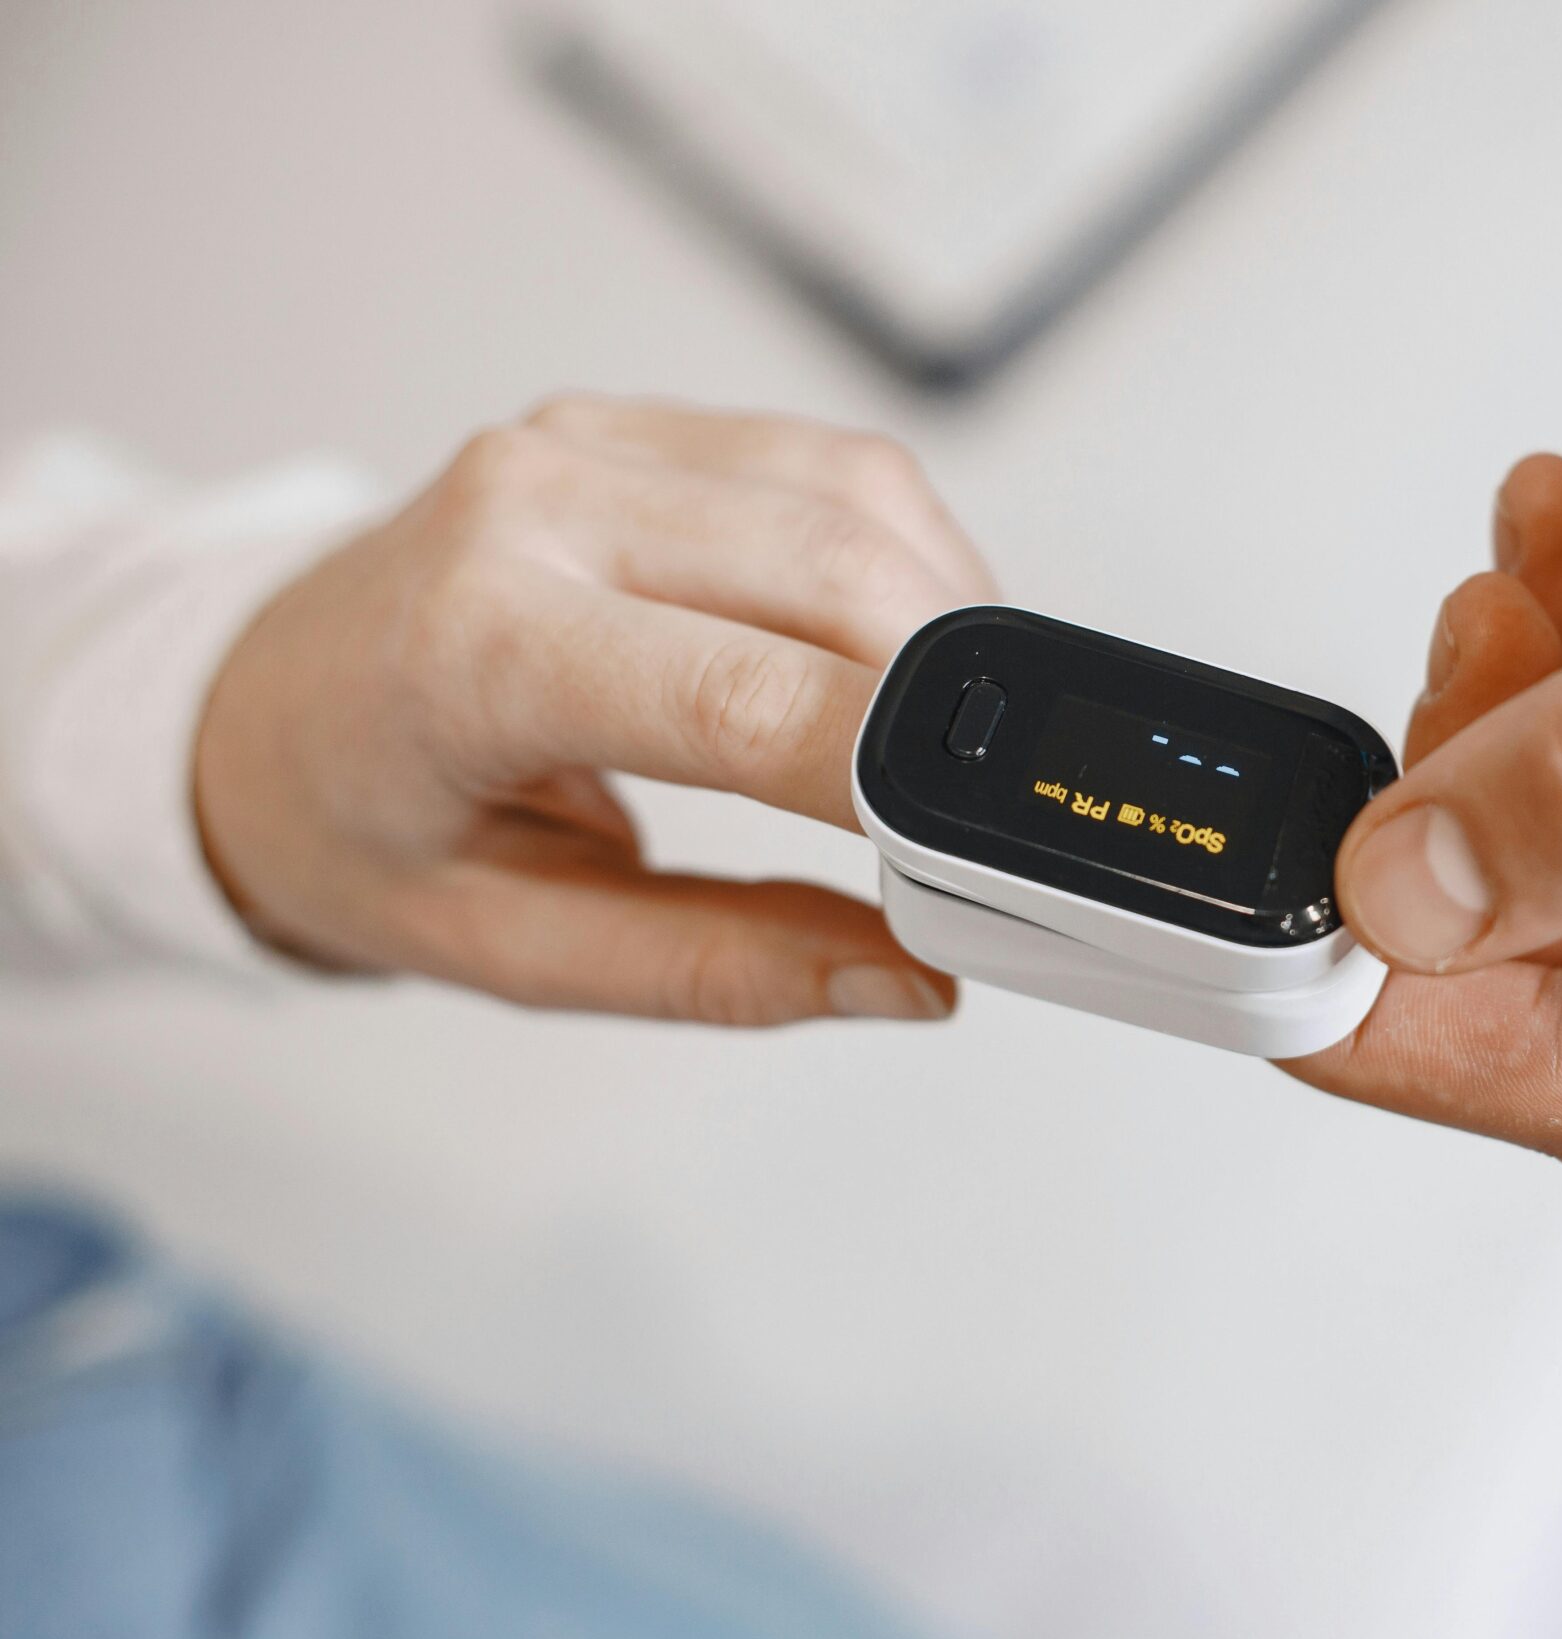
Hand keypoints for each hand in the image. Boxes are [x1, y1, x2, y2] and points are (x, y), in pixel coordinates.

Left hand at [195, 398, 995, 1023]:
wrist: (246, 705)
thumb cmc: (351, 822)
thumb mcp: (510, 950)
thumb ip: (717, 966)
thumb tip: (904, 973)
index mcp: (474, 647)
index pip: (743, 699)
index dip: (894, 774)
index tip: (984, 851)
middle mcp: (530, 507)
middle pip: (832, 569)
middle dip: (957, 696)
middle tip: (997, 812)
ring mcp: (584, 444)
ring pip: (855, 495)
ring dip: (944, 616)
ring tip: (949, 737)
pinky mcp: (634, 425)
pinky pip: (825, 465)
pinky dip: (901, 557)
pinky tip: (893, 652)